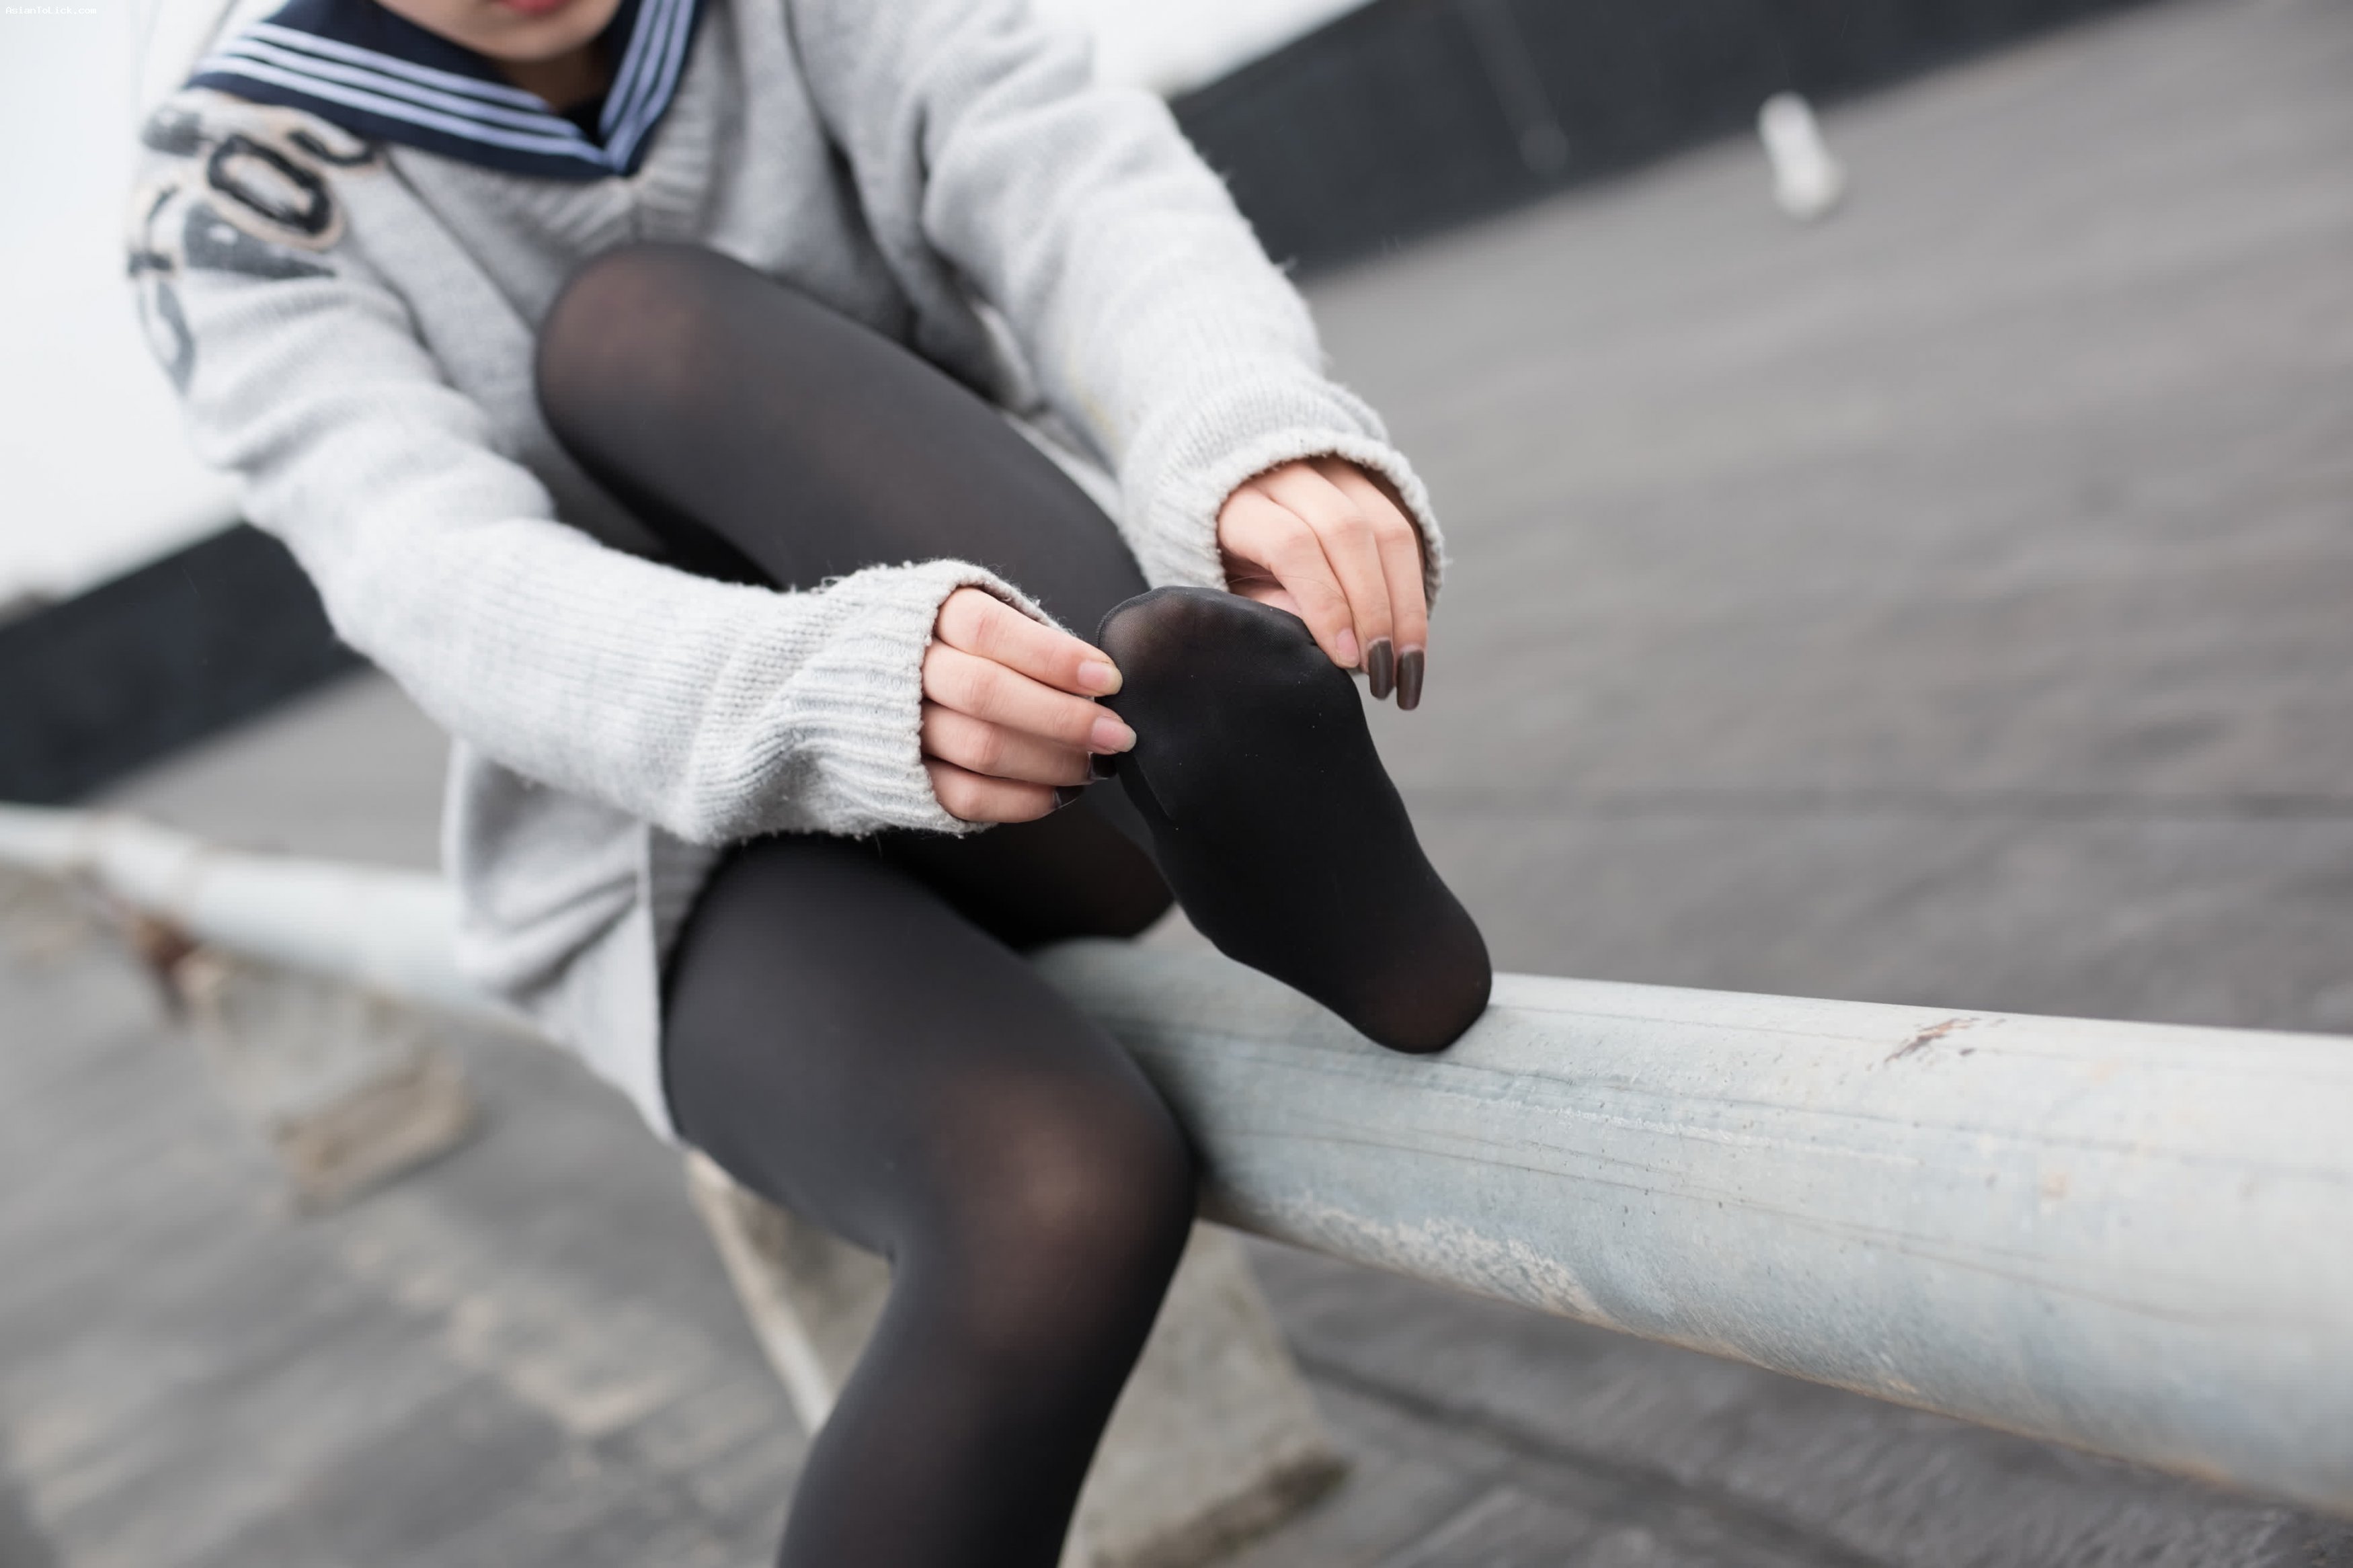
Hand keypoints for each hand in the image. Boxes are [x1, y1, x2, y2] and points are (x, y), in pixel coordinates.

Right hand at [922, 587, 1133, 823]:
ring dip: (1052, 761)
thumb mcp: (981, 617)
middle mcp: (908, 669)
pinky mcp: (905, 777)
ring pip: (982, 748)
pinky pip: (966, 797)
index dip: (1054, 656)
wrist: (859, 680)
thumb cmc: (950, 646)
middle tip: (1117, 733)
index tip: (1108, 678)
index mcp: (930, 616)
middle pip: (987, 693)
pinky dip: (1021, 799)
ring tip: (1096, 764)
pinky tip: (1059, 792)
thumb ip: (1029, 640)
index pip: (990, 631)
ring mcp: (900, 727)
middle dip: (1064, 718)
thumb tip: (1098, 679)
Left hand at [1216, 457, 1429, 706]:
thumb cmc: (1227, 561)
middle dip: (1373, 609)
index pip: (1293, 545)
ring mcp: (1336, 470)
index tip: (1346, 658)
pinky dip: (1413, 589)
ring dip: (1406, 605)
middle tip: (1382, 670)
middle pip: (1349, 533)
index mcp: (1241, 501)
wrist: (1231, 498)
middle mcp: (1290, 471)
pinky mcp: (1370, 482)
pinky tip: (1411, 636)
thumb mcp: (1230, 588)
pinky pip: (1406, 534)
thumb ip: (1268, 608)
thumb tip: (1329, 643)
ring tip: (1405, 665)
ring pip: (1390, 531)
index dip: (1325, 604)